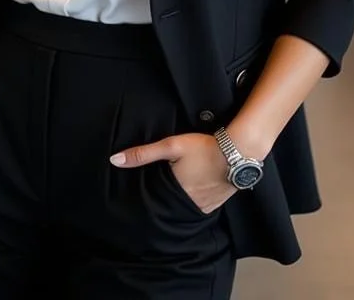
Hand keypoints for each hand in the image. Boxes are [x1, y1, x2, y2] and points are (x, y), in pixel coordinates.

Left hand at [109, 133, 235, 213]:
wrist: (239, 152)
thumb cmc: (204, 147)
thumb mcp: (171, 145)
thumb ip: (143, 153)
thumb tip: (115, 160)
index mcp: (175, 191)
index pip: (155, 199)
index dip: (149, 195)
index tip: (142, 193)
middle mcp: (189, 204)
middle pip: (170, 205)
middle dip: (163, 199)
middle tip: (159, 190)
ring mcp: (205, 205)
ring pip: (185, 208)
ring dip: (179, 201)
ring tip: (175, 191)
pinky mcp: (217, 203)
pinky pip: (200, 207)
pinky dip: (194, 201)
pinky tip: (193, 192)